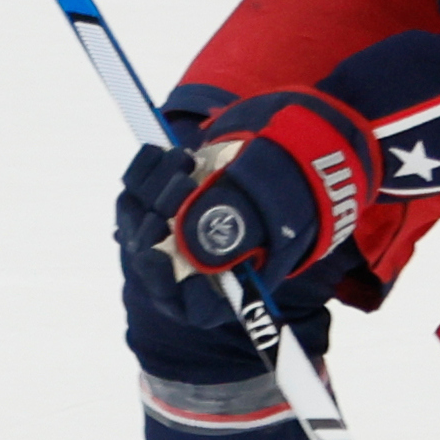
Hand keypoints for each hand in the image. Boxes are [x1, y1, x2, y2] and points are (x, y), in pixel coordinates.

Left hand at [116, 89, 379, 313]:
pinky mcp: (170, 193)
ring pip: (139, 220)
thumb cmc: (300, 180)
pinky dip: (145, 169)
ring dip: (151, 189)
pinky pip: (137, 189)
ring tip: (183, 162)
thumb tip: (189, 248)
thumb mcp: (277, 208)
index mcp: (235, 278)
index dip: (166, 284)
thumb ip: (236, 231)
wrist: (302, 136)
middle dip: (156, 223)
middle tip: (182, 186)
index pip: (191, 304)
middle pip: (155, 259)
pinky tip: (166, 153)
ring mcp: (183, 225)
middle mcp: (205, 258)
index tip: (155, 253)